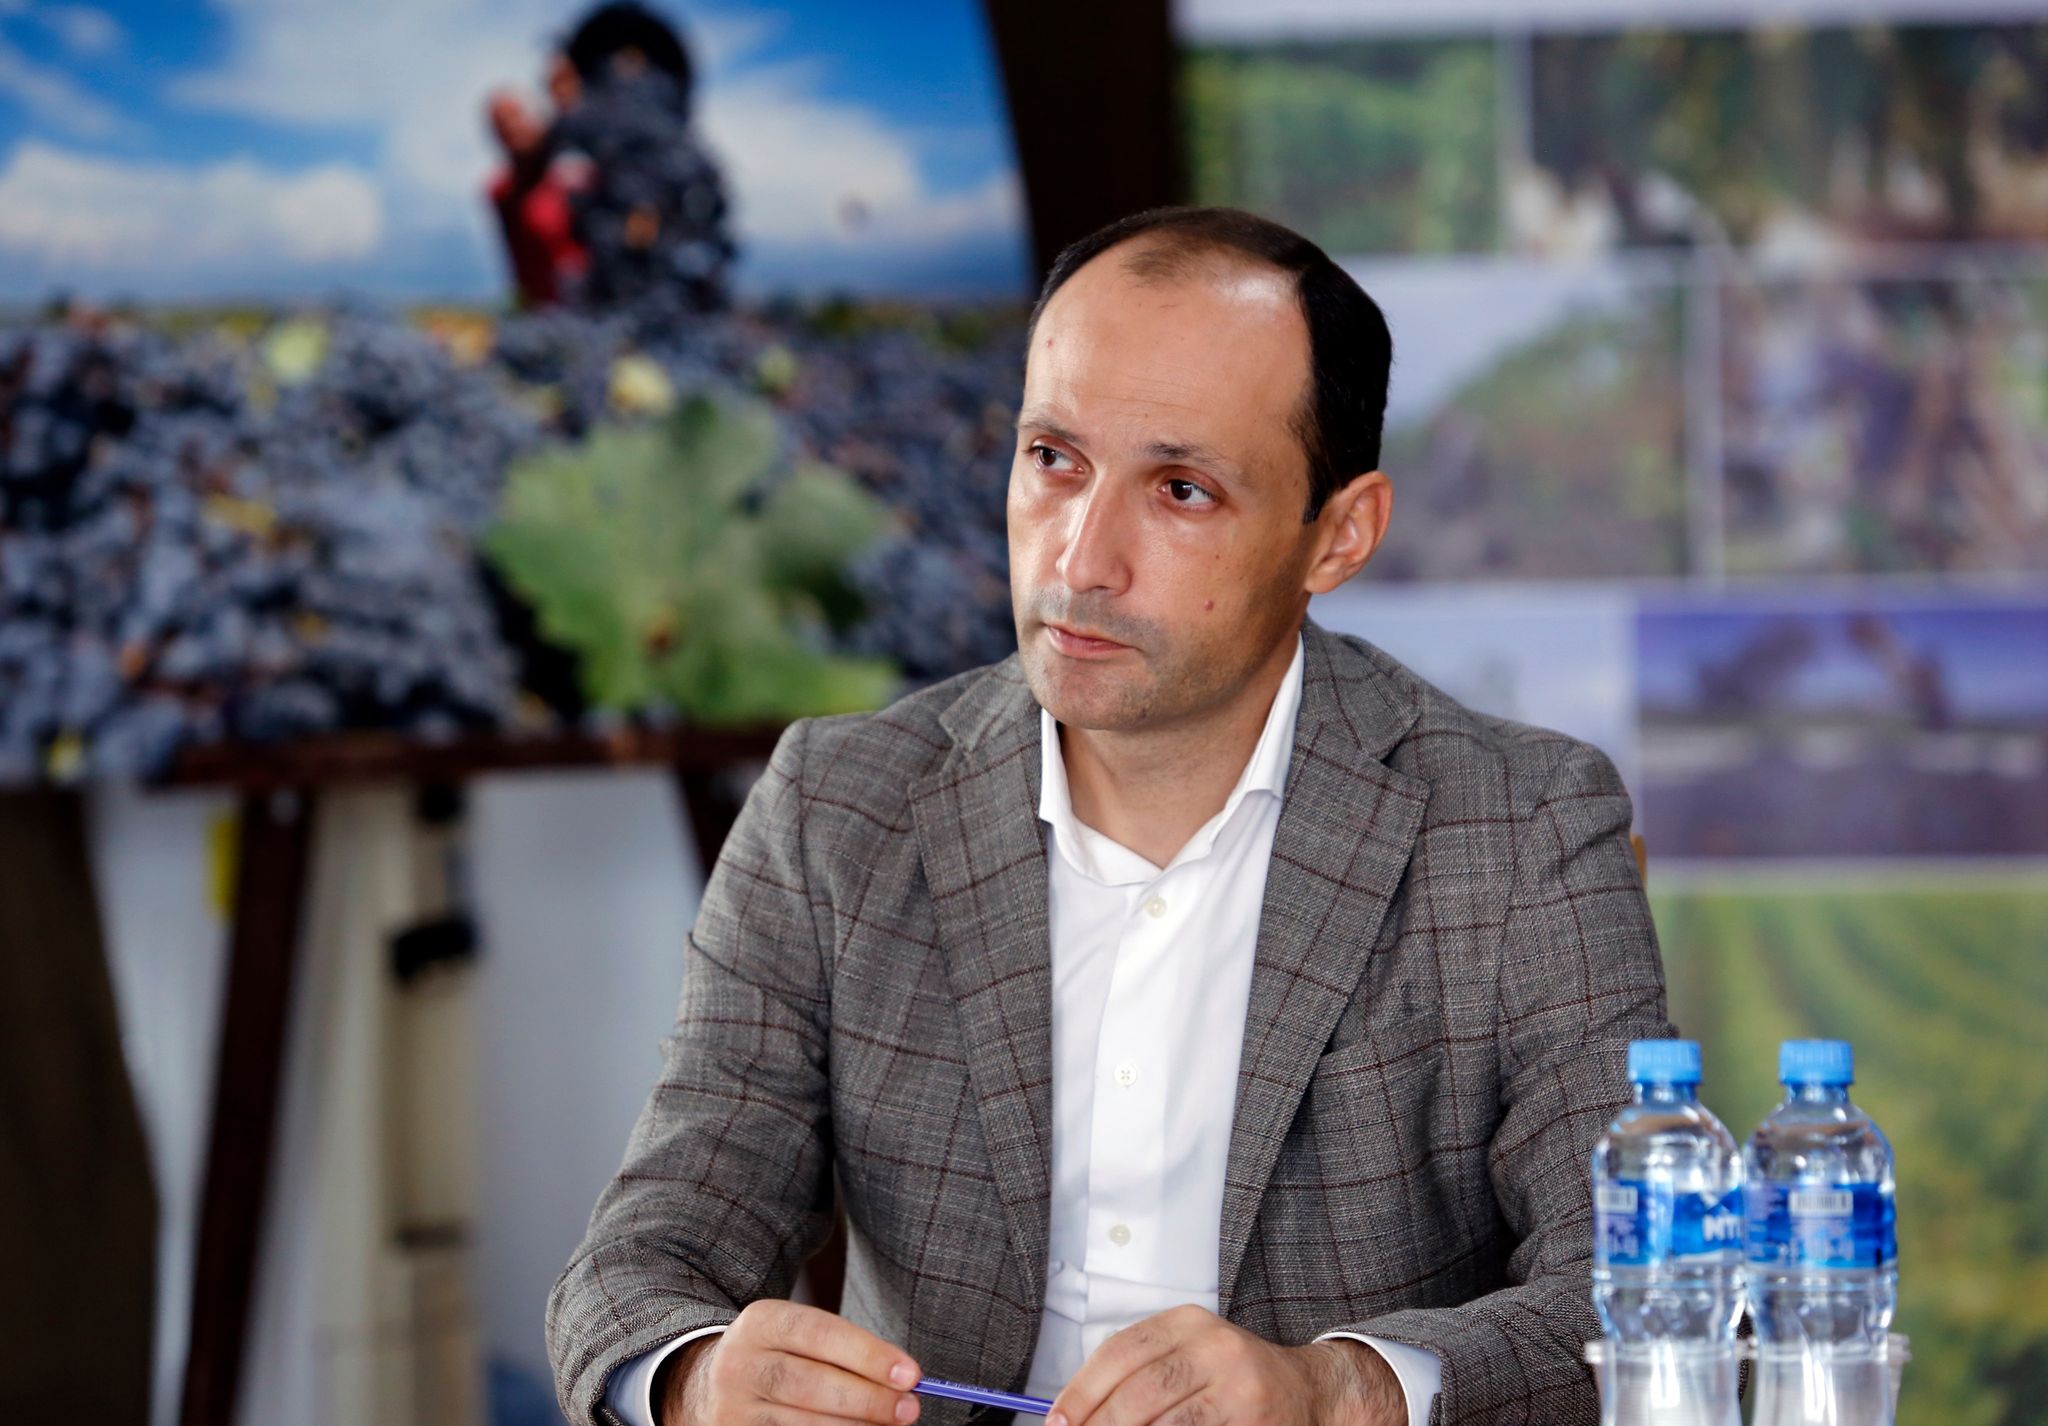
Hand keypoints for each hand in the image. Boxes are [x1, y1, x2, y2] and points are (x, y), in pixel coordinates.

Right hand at [660, 1300, 923, 1425]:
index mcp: (761, 1322)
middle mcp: (739, 1363)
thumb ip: (845, 1353)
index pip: (819, 1333)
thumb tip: (903, 1382)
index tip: (911, 1374)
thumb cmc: (780, 1357)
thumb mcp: (799, 1337)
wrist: (708, 1384)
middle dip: (866, 1398)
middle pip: (808, 1383)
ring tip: (888, 1425)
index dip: (868, 1355)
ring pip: (800, 1423)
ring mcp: (732, 1408)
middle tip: (909, 1408)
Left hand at [1045, 1306, 1402, 1425]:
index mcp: (1189, 1321)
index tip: (1058, 1418)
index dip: (1083, 1389)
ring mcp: (1238, 1384)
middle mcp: (1215, 1345)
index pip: (1121, 1351)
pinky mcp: (1253, 1417)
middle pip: (1140, 1390)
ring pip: (1165, 1420)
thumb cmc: (1236, 1378)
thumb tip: (1076, 1409)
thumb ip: (1139, 1373)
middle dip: (1100, 1422)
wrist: (1310, 1391)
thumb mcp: (1189, 1355)